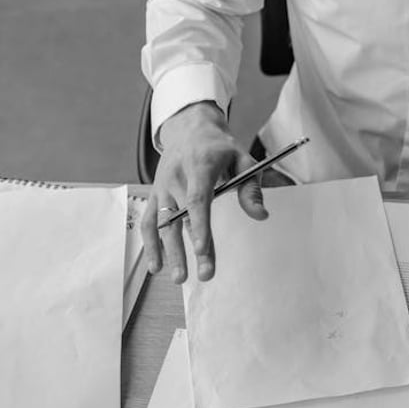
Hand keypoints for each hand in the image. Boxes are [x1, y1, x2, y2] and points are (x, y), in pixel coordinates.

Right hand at [141, 101, 266, 283]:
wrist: (190, 129)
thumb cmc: (220, 148)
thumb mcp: (243, 159)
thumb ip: (251, 187)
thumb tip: (261, 215)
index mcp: (199, 166)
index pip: (197, 200)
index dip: (199, 226)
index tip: (203, 250)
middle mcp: (175, 178)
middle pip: (180, 218)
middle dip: (189, 249)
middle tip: (204, 275)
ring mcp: (161, 188)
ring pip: (161, 224)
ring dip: (168, 252)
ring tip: (178, 278)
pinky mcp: (155, 195)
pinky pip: (148, 222)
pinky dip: (150, 244)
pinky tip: (156, 267)